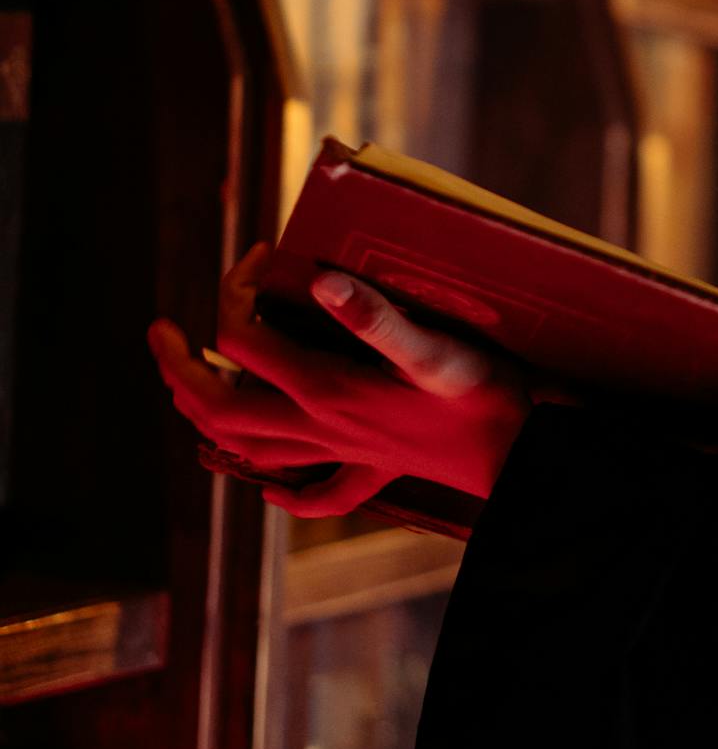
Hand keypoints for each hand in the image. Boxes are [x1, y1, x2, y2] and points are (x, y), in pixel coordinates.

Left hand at [147, 243, 534, 517]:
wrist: (525, 457)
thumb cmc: (485, 397)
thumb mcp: (435, 350)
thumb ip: (376, 318)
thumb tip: (319, 282)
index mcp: (326, 390)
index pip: (242, 339)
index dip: (237, 289)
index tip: (262, 254)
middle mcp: (322, 426)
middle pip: (219, 407)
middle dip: (178, 369)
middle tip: (161, 332)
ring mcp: (345, 452)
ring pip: (250, 449)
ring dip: (208, 418)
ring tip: (192, 386)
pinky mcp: (377, 469)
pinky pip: (319, 494)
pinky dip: (285, 491)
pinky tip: (271, 485)